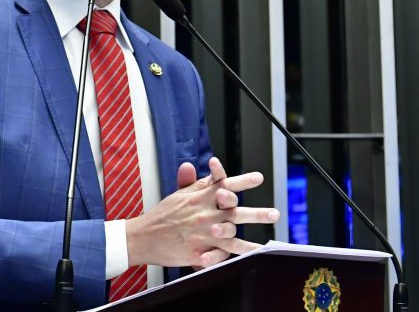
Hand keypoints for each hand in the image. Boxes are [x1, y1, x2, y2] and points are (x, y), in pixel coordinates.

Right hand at [125, 157, 278, 268]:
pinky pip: (225, 252)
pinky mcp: (200, 250)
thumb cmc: (162, 215)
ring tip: (267, 233)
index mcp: (199, 197)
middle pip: (234, 210)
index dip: (241, 181)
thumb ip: (190, 182)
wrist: (144, 237)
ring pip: (233, 231)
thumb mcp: (177, 195)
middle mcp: (204, 213)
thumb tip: (192, 165)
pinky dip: (241, 252)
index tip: (258, 178)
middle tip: (274, 214)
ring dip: (252, 232)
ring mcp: (203, 232)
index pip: (223, 185)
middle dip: (256, 213)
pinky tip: (255, 252)